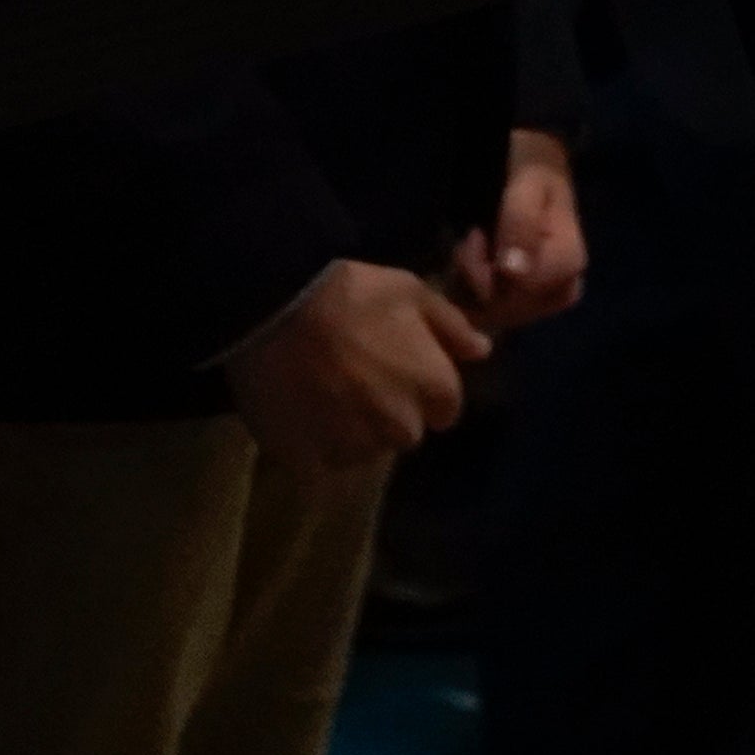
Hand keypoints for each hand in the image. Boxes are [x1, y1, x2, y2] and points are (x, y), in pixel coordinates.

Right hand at [219, 256, 487, 474]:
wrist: (272, 308)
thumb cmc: (350, 292)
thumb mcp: (410, 290)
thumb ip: (452, 326)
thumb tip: (483, 351)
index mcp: (433, 389)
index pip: (445, 408)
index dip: (422, 386)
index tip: (397, 365)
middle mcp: (401, 429)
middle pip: (405, 432)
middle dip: (390, 411)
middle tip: (357, 376)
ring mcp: (355, 449)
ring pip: (364, 450)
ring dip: (353, 430)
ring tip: (324, 391)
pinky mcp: (309, 463)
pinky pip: (322, 464)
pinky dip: (315, 446)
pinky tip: (301, 411)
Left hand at [440, 126, 587, 331]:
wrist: (536, 166)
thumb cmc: (532, 171)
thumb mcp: (527, 185)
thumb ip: (521, 223)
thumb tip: (514, 272)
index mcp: (569, 262)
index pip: (516, 293)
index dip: (484, 271)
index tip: (473, 236)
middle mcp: (563, 289)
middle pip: (505, 308)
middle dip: (476, 276)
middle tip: (469, 237)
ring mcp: (546, 300)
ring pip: (495, 313)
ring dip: (471, 282)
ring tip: (473, 244)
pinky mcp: (530, 303)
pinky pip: (492, 312)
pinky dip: (474, 291)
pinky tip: (474, 261)